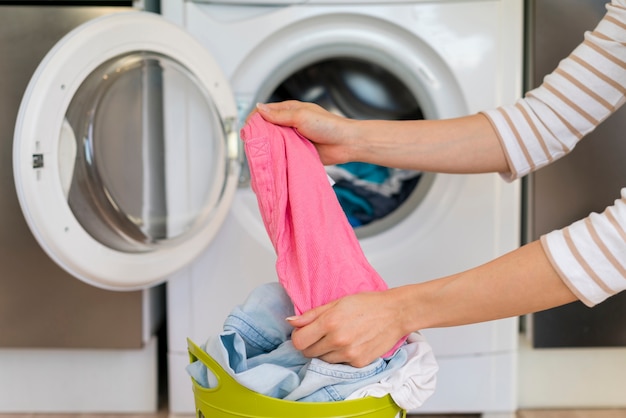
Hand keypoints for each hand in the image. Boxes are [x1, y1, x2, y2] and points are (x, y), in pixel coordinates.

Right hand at [255, 100, 354, 165]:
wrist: (345, 144)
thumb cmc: (328, 125)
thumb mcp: (301, 116)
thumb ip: (279, 115)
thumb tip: (259, 109)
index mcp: (289, 110)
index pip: (264, 112)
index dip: (254, 120)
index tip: (248, 130)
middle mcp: (289, 124)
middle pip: (266, 129)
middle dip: (259, 135)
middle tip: (253, 144)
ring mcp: (292, 139)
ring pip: (273, 143)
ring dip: (268, 147)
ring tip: (261, 154)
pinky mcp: (297, 152)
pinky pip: (282, 154)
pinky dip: (277, 157)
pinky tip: (272, 161)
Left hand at [286, 289, 408, 367]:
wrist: (395, 313)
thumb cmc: (368, 304)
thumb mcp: (337, 302)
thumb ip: (312, 314)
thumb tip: (291, 322)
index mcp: (329, 322)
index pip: (298, 341)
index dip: (299, 337)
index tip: (305, 333)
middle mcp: (337, 340)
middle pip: (308, 353)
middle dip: (311, 345)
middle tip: (322, 335)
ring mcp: (348, 354)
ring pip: (323, 361)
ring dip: (325, 352)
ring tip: (339, 338)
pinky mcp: (359, 363)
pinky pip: (339, 365)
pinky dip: (341, 357)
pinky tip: (350, 344)